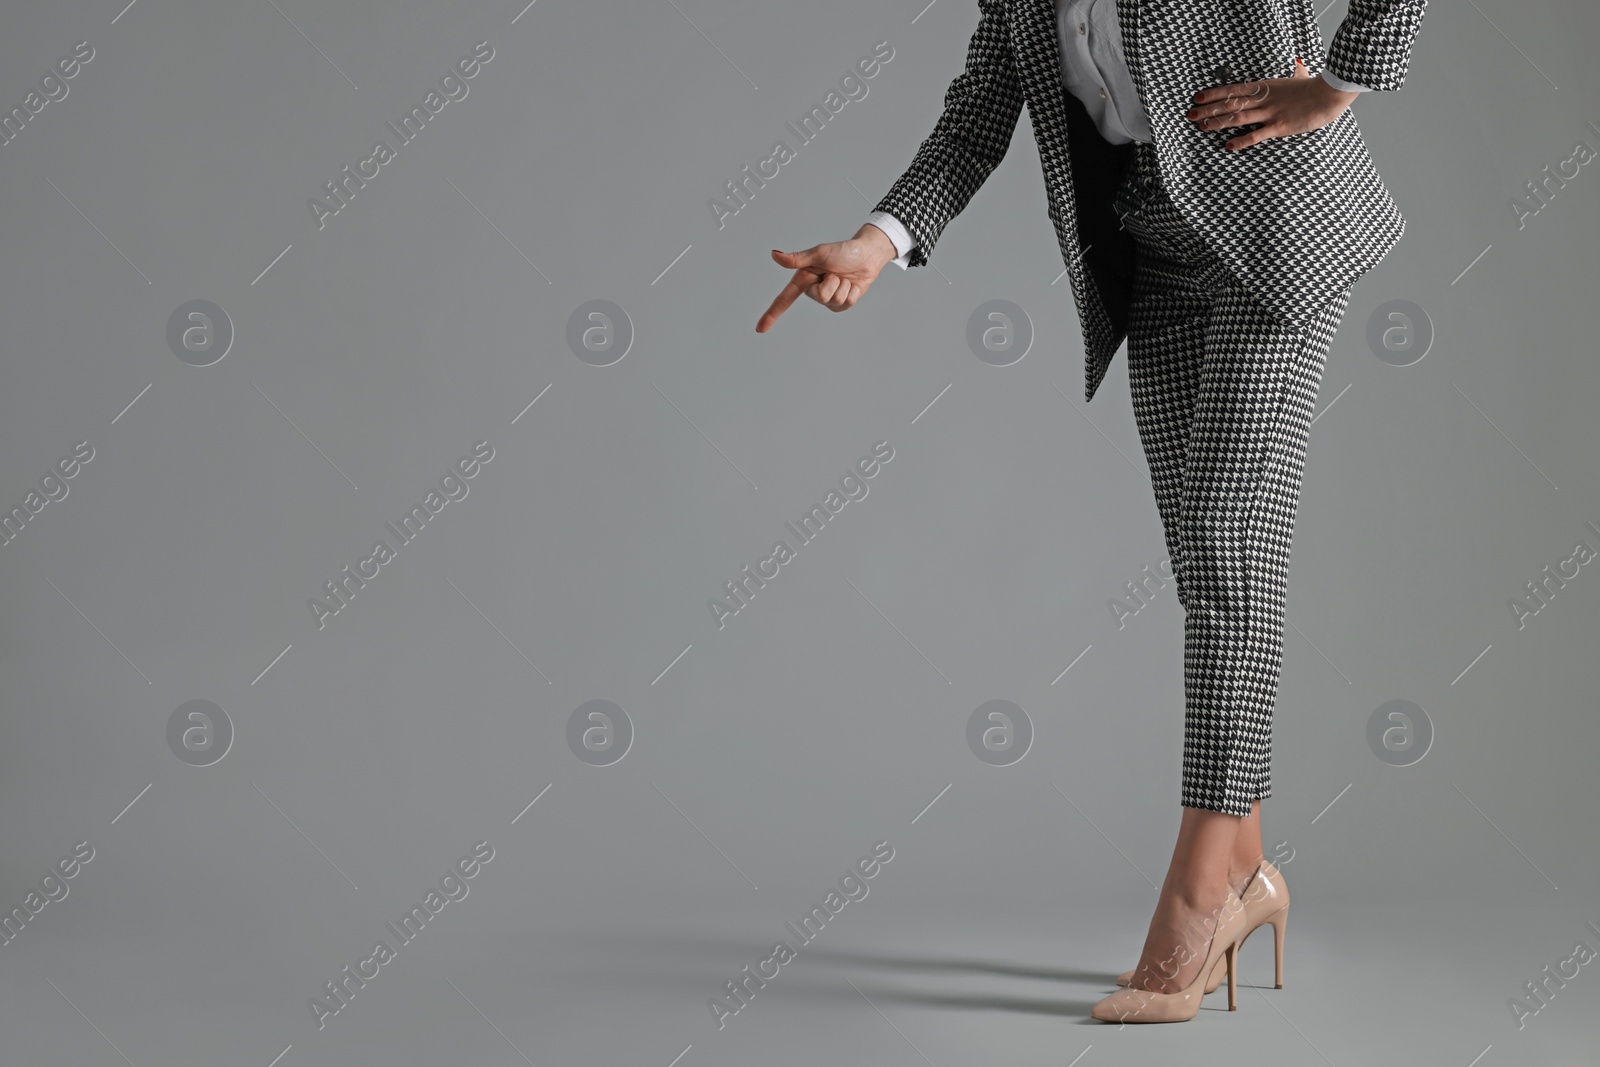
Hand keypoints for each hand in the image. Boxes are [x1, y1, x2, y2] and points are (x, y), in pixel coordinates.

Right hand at [756, 224, 897, 332]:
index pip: (784, 300)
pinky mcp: (841, 305)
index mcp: (803, 280)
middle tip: (835, 272)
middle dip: (831, 282)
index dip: (771, 315)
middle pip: (820, 297)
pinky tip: (852, 284)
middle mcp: (813, 291)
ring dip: (843, 285)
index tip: (760, 329)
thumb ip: (796, 259)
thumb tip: (774, 254)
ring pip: (835, 299)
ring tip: (844, 276)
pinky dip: (852, 291)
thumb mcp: (818, 253)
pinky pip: (846, 303)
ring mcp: (828, 300)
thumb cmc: (842, 251)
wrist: (867, 256)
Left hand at [1186, 57, 1358, 150]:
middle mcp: (1263, 99)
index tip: (1197, 98)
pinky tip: (1227, 145)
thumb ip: (1296, 73)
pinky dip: (1241, 141)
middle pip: (1230, 104)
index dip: (1213, 94)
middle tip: (1190, 115)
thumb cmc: (1315, 87)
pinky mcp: (1279, 127)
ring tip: (1201, 128)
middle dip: (1208, 110)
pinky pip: (1256, 135)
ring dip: (1217, 123)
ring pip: (1237, 118)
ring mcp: (1269, 113)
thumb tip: (1299, 64)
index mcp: (1265, 87)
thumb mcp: (1301, 77)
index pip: (1233, 89)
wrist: (1329, 94)